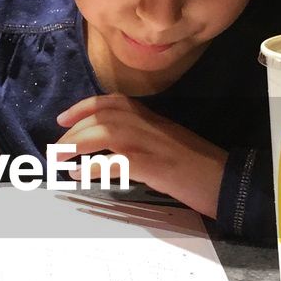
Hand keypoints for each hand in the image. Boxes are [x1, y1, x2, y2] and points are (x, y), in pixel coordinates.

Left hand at [54, 95, 227, 219]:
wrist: (224, 178)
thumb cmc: (197, 163)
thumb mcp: (166, 140)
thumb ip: (142, 136)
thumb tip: (112, 149)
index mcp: (149, 116)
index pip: (109, 102)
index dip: (81, 108)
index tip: (61, 118)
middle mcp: (145, 123)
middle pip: (99, 117)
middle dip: (72, 131)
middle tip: (56, 149)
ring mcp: (146, 142)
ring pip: (101, 134)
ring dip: (75, 144)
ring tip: (59, 159)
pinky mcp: (148, 164)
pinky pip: (110, 163)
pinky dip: (90, 169)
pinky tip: (77, 176)